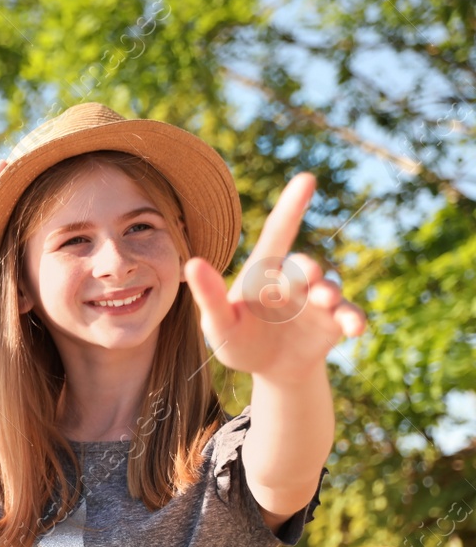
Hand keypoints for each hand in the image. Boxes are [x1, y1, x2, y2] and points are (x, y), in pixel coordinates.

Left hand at [186, 173, 366, 384]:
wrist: (270, 369)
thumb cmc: (237, 341)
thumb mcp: (219, 324)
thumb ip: (209, 296)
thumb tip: (192, 263)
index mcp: (264, 273)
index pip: (278, 234)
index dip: (291, 207)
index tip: (307, 178)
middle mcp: (294, 280)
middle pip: (303, 266)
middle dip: (307, 269)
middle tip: (307, 274)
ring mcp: (318, 300)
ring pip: (329, 289)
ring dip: (329, 292)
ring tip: (323, 299)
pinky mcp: (335, 321)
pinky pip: (349, 315)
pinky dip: (353, 318)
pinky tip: (354, 328)